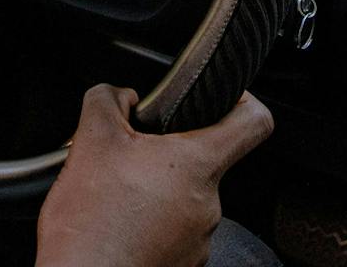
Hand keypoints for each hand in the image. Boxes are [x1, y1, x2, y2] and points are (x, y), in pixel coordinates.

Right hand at [37, 86, 272, 266]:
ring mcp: (199, 242)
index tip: (224, 99)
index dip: (243, 101)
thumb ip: (109, 101)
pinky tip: (120, 226)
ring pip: (185, 200)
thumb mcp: (92, 140)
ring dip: (156, 194)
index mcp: (197, 166)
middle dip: (167, 156)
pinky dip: (151, 226)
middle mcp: (209, 206)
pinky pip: (174, 234)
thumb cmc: (92, 224)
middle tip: (130, 159)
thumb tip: (122, 97)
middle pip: (204, 163)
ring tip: (117, 199)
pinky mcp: (183, 266)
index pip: (254, 122)